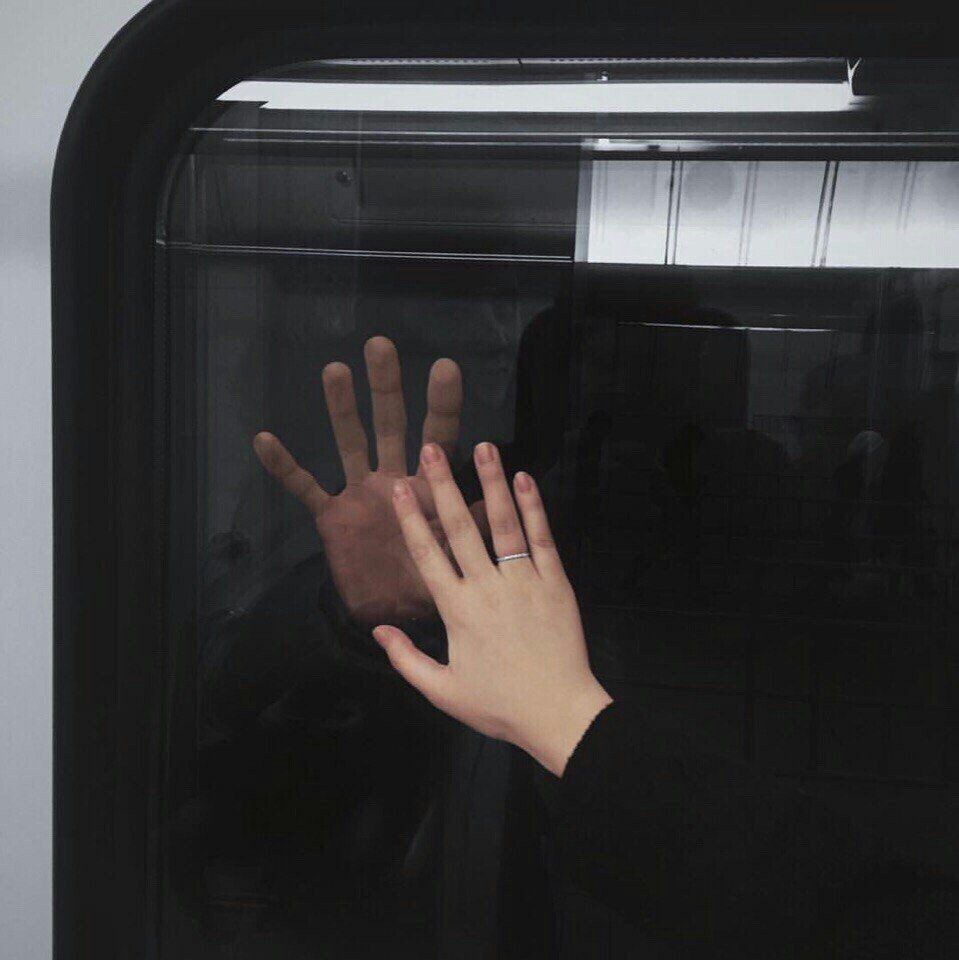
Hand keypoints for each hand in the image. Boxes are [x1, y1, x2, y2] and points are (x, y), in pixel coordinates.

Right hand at [253, 336, 465, 625]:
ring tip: (335, 369)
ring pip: (350, 443)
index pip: (438, 438)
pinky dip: (285, 467)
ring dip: (341, 409)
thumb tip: (501, 499)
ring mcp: (359, 494)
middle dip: (386, 387)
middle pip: (391, 425)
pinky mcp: (331, 516)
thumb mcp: (457, 554)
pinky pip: (304, 488)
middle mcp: (393, 480)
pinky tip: (264, 440)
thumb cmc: (430, 581)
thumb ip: (473, 527)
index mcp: (427, 488)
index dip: (442, 405)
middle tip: (382, 345)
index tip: (445, 366)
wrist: (391, 613)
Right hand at [371, 441, 612, 776]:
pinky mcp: (554, 582)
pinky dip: (534, 507)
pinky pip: (541, 538)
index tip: (399, 488)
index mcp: (456, 611)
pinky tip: (525, 479)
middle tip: (432, 450)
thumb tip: (377, 629)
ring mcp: (523, 581)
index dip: (412, 519)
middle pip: (461, 528)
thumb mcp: (443, 691)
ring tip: (484, 448)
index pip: (427, 555)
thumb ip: (407, 659)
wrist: (558, 713)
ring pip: (503, 523)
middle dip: (443, 485)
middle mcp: (486, 587)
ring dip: (492, 483)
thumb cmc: (499, 705)